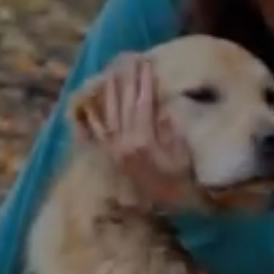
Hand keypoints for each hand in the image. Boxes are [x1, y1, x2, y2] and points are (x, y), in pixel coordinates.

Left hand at [83, 53, 192, 208]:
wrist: (159, 215)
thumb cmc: (179, 187)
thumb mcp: (183, 160)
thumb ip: (172, 135)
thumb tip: (165, 111)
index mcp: (144, 141)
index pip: (143, 103)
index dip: (143, 81)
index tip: (145, 61)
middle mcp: (124, 142)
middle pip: (123, 103)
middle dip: (125, 78)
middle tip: (126, 57)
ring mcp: (113, 149)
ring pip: (108, 112)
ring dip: (109, 89)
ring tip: (111, 69)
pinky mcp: (108, 156)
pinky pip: (97, 131)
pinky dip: (92, 114)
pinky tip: (90, 101)